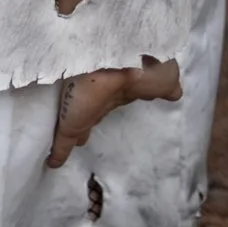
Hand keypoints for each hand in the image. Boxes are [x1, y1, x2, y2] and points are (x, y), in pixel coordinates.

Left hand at [46, 56, 181, 168]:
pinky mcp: (70, 124)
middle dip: (93, 114)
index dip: (115, 100)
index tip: (109, 104)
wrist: (115, 64)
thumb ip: (167, 84)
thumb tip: (173, 93)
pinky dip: (59, 153)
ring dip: (78, 129)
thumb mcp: (164, 75)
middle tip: (86, 126)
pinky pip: (63, 143)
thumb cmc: (143, 68)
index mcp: (123, 87)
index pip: (118, 96)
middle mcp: (102, 96)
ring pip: (80, 122)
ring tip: (75, 137)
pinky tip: (53, 162)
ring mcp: (85, 110)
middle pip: (97, 108)